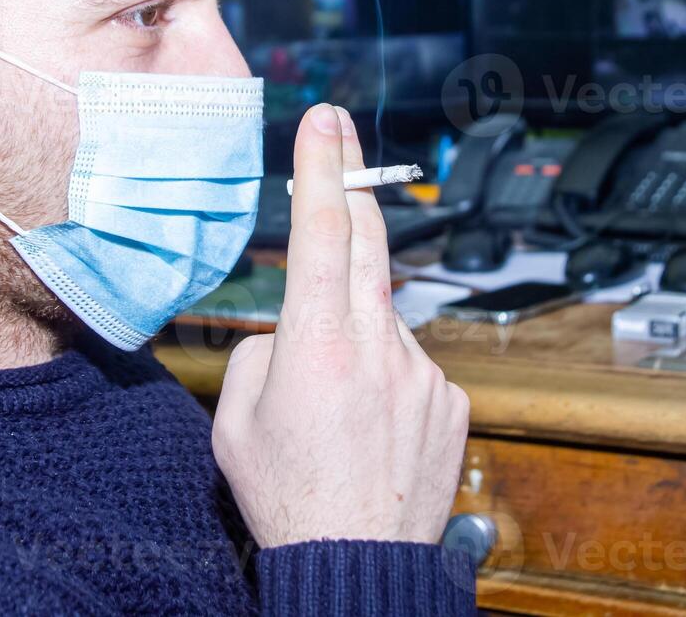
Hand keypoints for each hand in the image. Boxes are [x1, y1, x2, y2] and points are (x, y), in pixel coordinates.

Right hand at [212, 103, 469, 547]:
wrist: (361, 567)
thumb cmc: (289, 501)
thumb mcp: (235, 422)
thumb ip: (258, 355)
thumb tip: (289, 333)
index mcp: (316, 345)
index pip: (324, 231)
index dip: (323, 167)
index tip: (324, 119)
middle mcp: (377, 346)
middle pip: (368, 241)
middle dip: (352, 182)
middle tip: (341, 138)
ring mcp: (422, 370)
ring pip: (382, 318)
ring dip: (355, 333)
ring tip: (335, 406)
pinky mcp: (450, 397)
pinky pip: (409, 363)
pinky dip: (385, 377)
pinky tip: (367, 427)